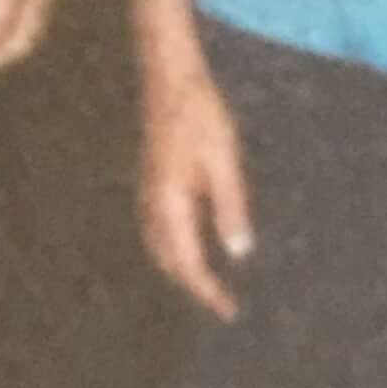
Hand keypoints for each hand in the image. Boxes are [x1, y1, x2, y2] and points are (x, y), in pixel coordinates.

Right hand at [139, 59, 251, 319]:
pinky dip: (172, 247)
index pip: (186, 261)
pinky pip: (156, 227)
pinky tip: (190, 244)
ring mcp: (147, 190)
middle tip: (221, 303)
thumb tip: (238, 253)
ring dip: (179, 267)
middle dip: (191, 284)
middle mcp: (152, 202)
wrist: (170, 76)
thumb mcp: (224, 161)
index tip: (228, 311)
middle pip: (166, 259)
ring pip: (157, 244)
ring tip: (207, 283)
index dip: (206, 290)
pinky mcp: (151, 179)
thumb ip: (230, 207)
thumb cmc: (202, 114)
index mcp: (170, 202)